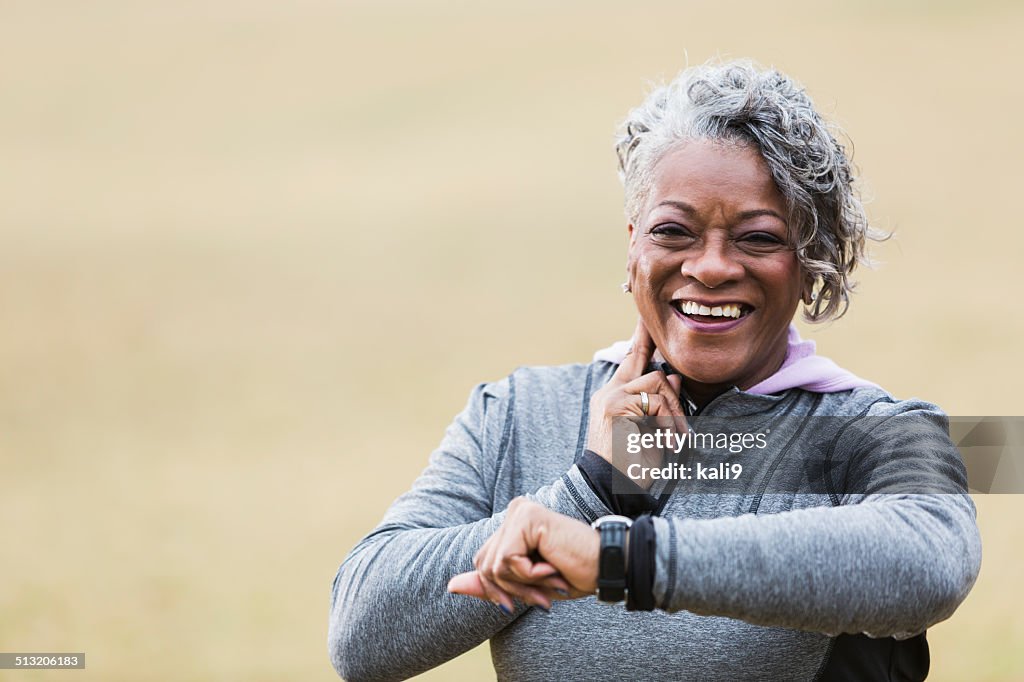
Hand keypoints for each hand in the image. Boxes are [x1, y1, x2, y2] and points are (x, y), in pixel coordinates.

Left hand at [447, 498, 598, 611]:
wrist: (607, 566)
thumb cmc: (573, 574)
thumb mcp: (525, 584)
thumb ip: (490, 583)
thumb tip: (450, 586)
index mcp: (512, 523)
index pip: (482, 562)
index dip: (500, 589)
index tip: (532, 598)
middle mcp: (514, 511)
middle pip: (483, 564)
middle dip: (511, 590)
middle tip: (544, 595)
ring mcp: (519, 511)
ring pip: (494, 566)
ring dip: (523, 585)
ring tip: (551, 580)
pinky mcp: (526, 518)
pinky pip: (507, 561)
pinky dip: (529, 575)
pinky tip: (552, 567)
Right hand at [586, 319, 687, 488]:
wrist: (610, 487)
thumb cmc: (631, 464)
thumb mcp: (651, 430)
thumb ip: (659, 402)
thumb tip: (674, 375)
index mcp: (614, 396)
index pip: (632, 358)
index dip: (643, 337)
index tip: (647, 317)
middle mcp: (609, 392)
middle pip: (650, 369)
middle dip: (673, 395)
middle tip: (681, 431)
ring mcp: (610, 397)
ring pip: (657, 383)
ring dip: (674, 412)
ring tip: (675, 441)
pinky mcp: (615, 406)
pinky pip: (656, 402)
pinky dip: (668, 423)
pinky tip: (667, 443)